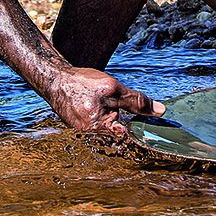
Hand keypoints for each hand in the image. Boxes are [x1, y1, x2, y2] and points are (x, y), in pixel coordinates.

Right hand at [43, 66, 164, 136]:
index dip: (139, 129)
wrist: (55, 80)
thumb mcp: (113, 89)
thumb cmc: (83, 83)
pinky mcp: (78, 127)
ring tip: (104, 104)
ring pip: (108, 129)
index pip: (127, 136)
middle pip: (118, 134)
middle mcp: (90, 135)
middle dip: (125, 122)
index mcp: (99, 126)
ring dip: (113, 119)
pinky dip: (102, 117)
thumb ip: (137, 101)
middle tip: (122, 107)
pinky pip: (97, 126)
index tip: (148, 127)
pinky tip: (96, 105)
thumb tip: (160, 111)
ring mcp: (83, 133)